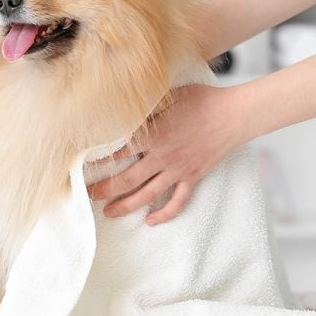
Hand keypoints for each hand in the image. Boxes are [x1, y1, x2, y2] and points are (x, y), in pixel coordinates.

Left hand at [87, 84, 247, 224]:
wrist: (234, 114)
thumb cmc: (202, 99)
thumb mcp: (169, 95)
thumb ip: (147, 105)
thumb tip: (125, 105)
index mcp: (153, 135)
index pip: (117, 152)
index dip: (98, 160)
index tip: (81, 166)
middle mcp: (162, 156)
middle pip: (126, 179)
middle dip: (104, 189)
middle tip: (88, 195)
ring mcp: (178, 170)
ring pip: (147, 195)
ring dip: (126, 206)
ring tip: (109, 213)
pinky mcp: (193, 177)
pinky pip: (178, 202)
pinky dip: (164, 214)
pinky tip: (150, 221)